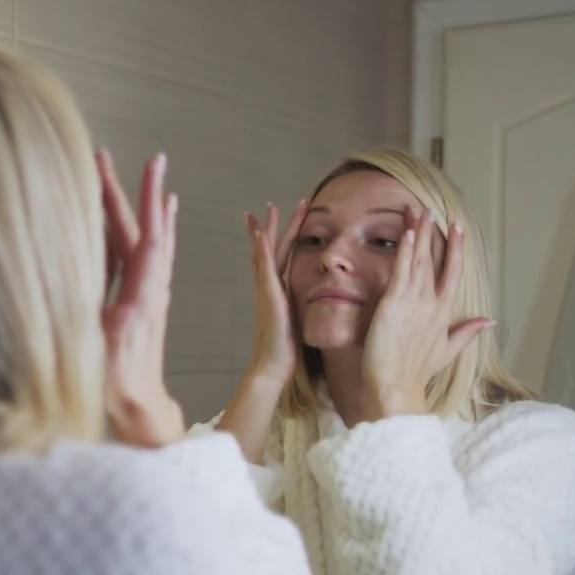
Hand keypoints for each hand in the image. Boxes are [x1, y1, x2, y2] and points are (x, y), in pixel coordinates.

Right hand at [97, 150, 184, 447]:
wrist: (139, 411)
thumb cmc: (120, 387)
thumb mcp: (110, 357)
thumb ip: (115, 330)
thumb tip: (119, 305)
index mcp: (143, 295)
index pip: (147, 237)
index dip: (146, 200)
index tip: (152, 165)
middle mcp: (149, 289)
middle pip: (140, 229)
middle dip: (129, 190)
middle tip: (110, 155)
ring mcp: (144, 294)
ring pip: (140, 239)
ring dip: (134, 205)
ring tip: (129, 174)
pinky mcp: (137, 302)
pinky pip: (135, 257)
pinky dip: (133, 231)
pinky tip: (133, 220)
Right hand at [243, 201, 306, 388]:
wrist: (271, 368)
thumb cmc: (285, 352)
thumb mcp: (296, 325)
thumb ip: (300, 312)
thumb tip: (312, 307)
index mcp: (277, 294)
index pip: (278, 260)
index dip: (280, 239)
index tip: (278, 222)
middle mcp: (268, 289)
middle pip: (267, 251)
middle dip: (268, 227)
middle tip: (267, 206)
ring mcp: (266, 292)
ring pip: (265, 254)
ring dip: (265, 230)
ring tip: (266, 210)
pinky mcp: (269, 298)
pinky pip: (265, 269)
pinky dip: (262, 250)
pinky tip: (262, 235)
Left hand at [361, 207, 493, 419]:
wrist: (396, 385)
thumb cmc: (416, 372)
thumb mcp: (446, 351)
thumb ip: (467, 333)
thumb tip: (490, 321)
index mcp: (444, 312)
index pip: (453, 273)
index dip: (455, 248)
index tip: (457, 227)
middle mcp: (433, 303)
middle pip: (436, 260)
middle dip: (435, 232)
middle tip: (433, 208)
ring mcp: (416, 302)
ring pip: (420, 260)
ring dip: (420, 233)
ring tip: (419, 209)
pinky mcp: (395, 304)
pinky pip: (403, 271)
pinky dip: (407, 251)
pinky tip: (410, 232)